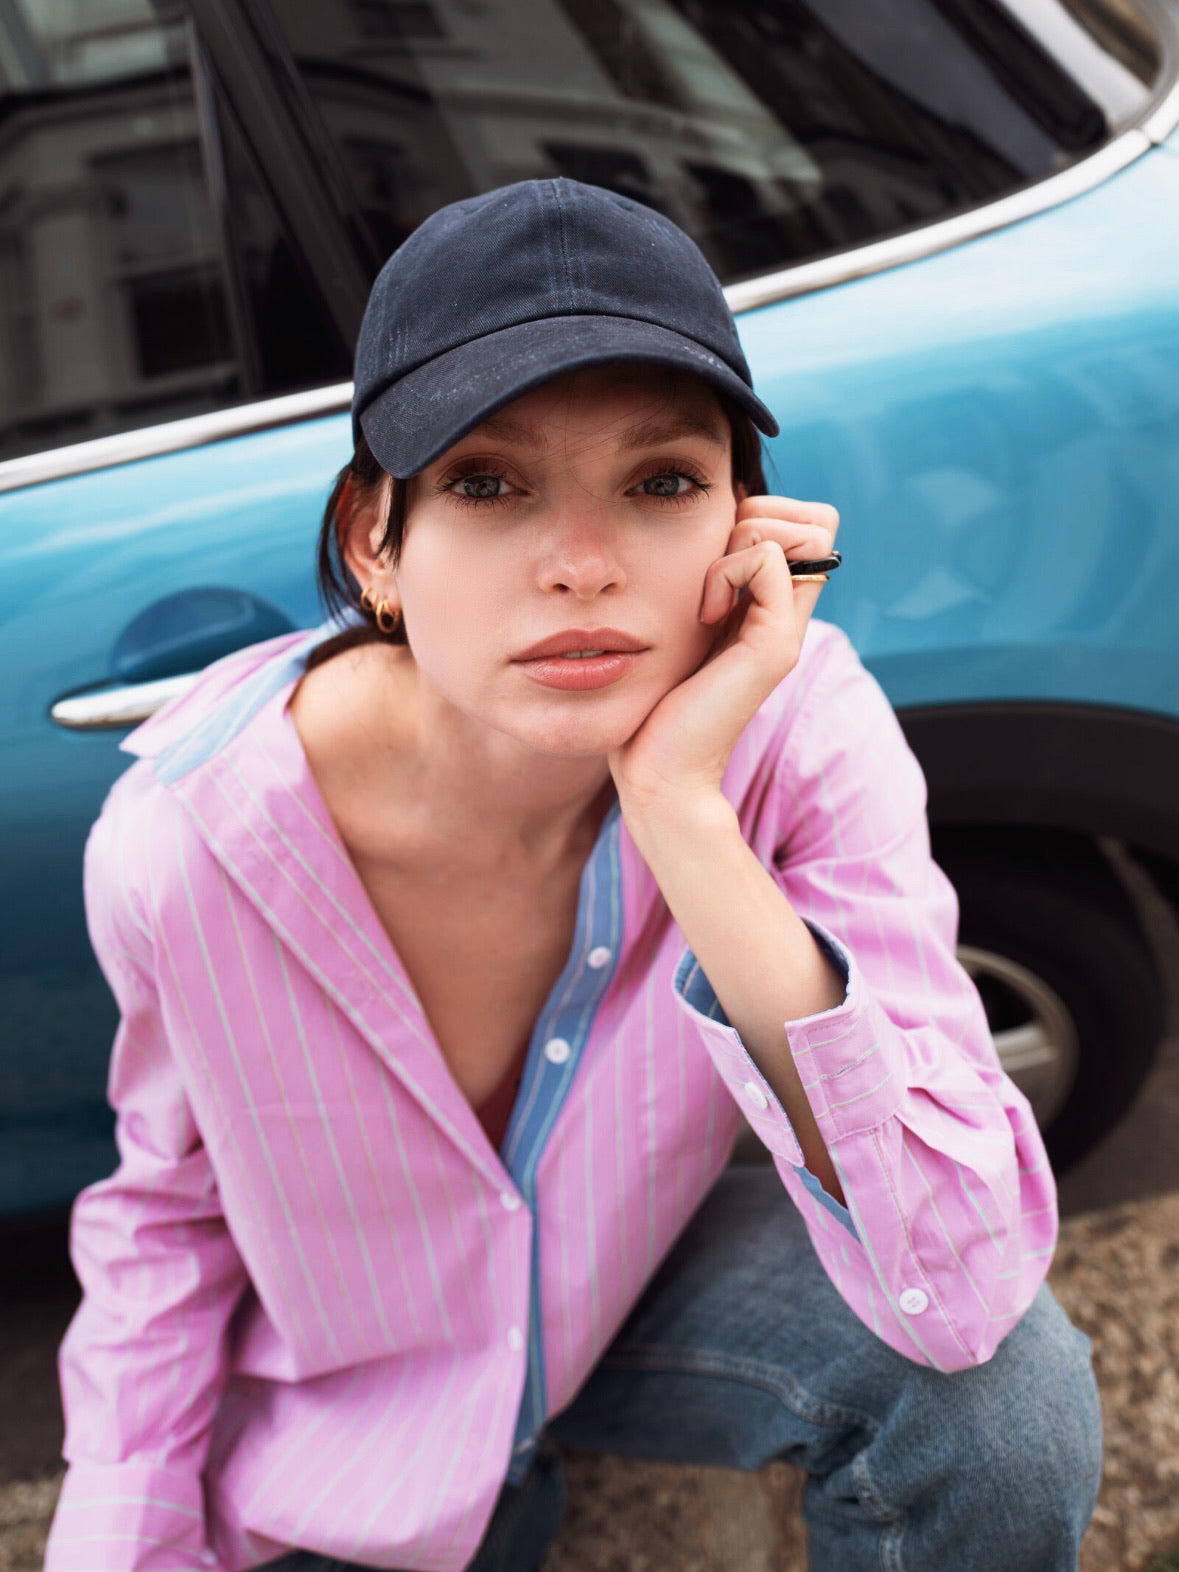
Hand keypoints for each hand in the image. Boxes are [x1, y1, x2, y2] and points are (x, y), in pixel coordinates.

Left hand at [609, 494, 838, 813]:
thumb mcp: (678, 627)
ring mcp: (786, 632)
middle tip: (718, 560)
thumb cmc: (654, 705)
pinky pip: (769, 560)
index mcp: (769, 610)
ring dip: (745, 538)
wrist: (660, 773)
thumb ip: (700, 588)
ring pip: (805, 531)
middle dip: (763, 514)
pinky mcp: (774, 647)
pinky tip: (704, 613)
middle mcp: (788, 618)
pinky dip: (729, 568)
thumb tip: (697, 529)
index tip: (715, 553)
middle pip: (819, 522)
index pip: (805, 526)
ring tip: (708, 592)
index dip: (765, 515)